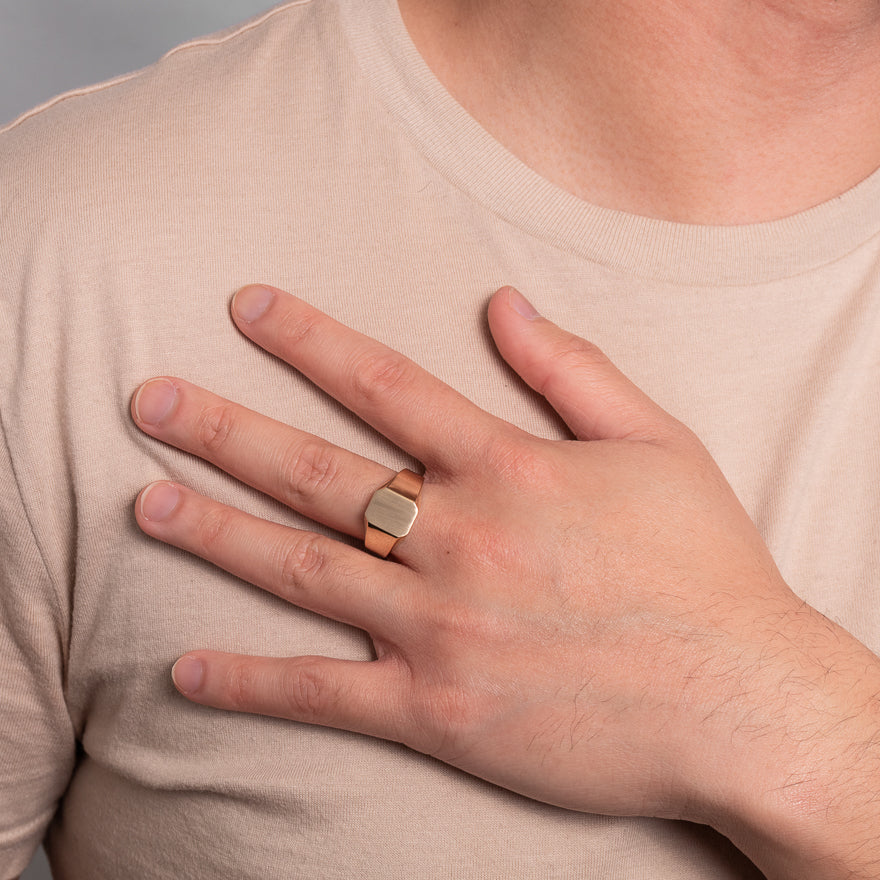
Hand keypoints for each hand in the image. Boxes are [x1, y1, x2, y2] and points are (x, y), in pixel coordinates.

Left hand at [132, 284, 879, 879]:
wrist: (739, 702)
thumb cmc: (704, 568)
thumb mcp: (656, 443)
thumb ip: (572, 367)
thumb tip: (502, 300)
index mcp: (507, 471)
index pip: (384, 384)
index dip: (308, 339)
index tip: (246, 306)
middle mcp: (458, 542)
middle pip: (316, 472)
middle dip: (224, 430)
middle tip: (150, 401)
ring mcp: (439, 630)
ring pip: (301, 570)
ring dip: (216, 534)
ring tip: (145, 504)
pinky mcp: (437, 712)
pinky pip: (324, 693)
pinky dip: (250, 683)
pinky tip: (187, 670)